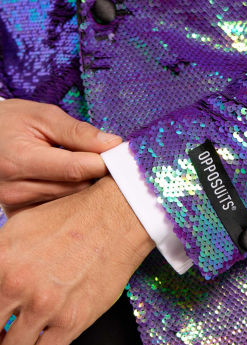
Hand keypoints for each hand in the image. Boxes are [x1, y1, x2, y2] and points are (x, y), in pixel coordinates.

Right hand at [0, 99, 121, 216]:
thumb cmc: (9, 122)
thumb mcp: (42, 116)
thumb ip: (78, 131)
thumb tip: (114, 144)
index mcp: (20, 160)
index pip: (76, 169)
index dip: (104, 163)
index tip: (121, 157)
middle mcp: (16, 189)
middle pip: (77, 188)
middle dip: (97, 174)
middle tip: (106, 160)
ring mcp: (17, 204)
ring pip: (73, 200)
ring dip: (85, 185)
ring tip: (84, 167)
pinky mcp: (20, 212)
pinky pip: (60, 208)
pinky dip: (71, 195)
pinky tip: (70, 181)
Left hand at [0, 175, 153, 344]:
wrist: (117, 220)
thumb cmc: (76, 218)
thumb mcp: (23, 225)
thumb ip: (0, 256)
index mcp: (1, 258)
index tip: (2, 312)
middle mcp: (17, 283)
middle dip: (0, 329)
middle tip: (11, 323)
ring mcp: (45, 305)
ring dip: (20, 344)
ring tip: (33, 330)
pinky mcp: (73, 320)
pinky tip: (52, 335)